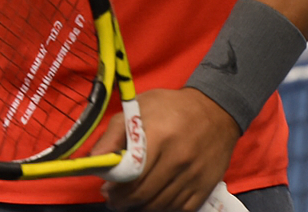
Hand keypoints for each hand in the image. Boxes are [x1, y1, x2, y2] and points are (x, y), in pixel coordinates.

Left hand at [91, 88, 239, 210]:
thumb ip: (113, 134)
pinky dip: (162, 209)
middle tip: (113, 199)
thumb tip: (93, 159)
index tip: (106, 190)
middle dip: (124, 202)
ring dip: (141, 208)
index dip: (115, 189)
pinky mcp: (204, 188)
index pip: (132, 176)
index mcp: (158, 138)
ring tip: (130, 201)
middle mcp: (177, 160)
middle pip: (144, 195)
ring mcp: (193, 176)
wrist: (215, 111)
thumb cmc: (170, 107)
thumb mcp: (138, 109)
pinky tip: (152, 202)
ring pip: (160, 206)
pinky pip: (179, 209)